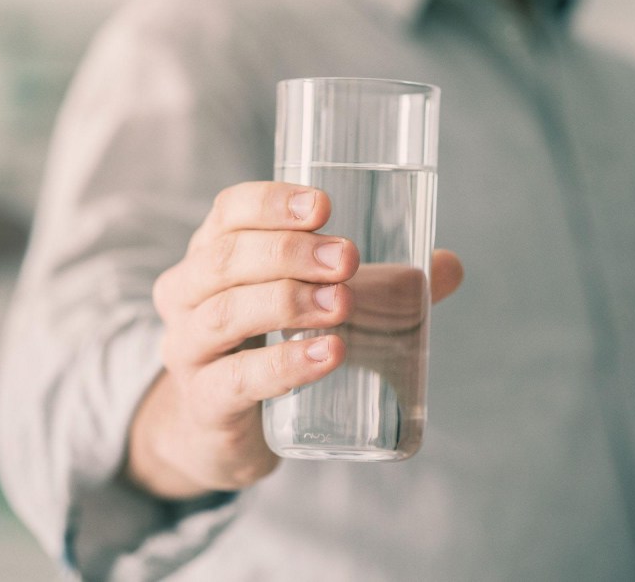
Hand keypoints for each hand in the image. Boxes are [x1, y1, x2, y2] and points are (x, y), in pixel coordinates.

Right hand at [128, 182, 462, 498]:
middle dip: (289, 252)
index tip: (323, 205)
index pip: (227, 213)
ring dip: (287, 302)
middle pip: (223, 259)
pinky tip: (327, 354)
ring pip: (224, 314)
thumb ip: (378, 288)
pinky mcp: (207, 404)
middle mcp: (186, 297)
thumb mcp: (311, 307)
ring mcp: (189, 352)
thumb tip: (448, 266)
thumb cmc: (268, 348)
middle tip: (348, 259)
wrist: (219, 430)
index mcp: (210, 257)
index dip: (269, 203)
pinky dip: (284, 365)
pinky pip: (236, 380)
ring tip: (343, 304)